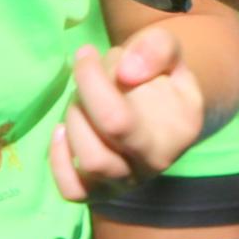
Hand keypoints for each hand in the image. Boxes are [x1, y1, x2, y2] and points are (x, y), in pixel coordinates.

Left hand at [54, 22, 209, 203]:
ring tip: (81, 99)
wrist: (158, 103)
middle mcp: (154, 163)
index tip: (85, 53)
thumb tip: (126, 73)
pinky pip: (73, 191)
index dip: (90, 83)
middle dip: (81, 104)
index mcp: (179, 130)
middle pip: (97, 151)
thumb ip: (156, 48)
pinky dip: (59, 161)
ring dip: (73, 123)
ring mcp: (128, 181)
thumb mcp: (169, 49)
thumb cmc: (159, 74)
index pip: (117, 120)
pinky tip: (61, 131)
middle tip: (87, 78)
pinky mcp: (102, 190)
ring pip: (88, 165)